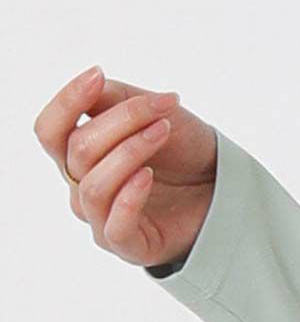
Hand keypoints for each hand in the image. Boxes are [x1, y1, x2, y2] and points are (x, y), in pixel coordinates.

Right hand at [34, 65, 217, 270]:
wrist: (225, 184)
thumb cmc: (184, 150)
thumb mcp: (152, 113)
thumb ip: (115, 99)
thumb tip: (92, 84)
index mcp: (80, 155)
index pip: (50, 131)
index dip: (66, 102)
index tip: (97, 75)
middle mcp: (82, 188)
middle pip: (78, 151)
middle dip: (122, 122)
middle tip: (163, 110)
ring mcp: (103, 219)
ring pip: (93, 186)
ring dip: (131, 151)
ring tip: (164, 132)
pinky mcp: (130, 246)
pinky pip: (114, 226)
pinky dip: (129, 196)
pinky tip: (149, 176)